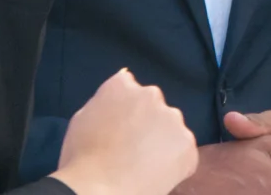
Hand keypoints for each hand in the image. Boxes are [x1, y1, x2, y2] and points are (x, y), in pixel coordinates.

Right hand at [52, 69, 197, 194]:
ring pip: (170, 126)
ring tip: (144, 164)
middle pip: (153, 105)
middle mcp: (151, 95)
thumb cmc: (83, 158)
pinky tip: (155, 174)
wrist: (100, 189)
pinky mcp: (187, 144)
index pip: (129, 87)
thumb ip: (105, 100)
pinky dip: (175, 162)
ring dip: (162, 139)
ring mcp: (172, 119)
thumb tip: (120, 88)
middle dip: (147, 121)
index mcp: (121, 86)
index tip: (121, 126)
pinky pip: (183, 151)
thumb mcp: (83, 118)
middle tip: (132, 147)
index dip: (125, 109)